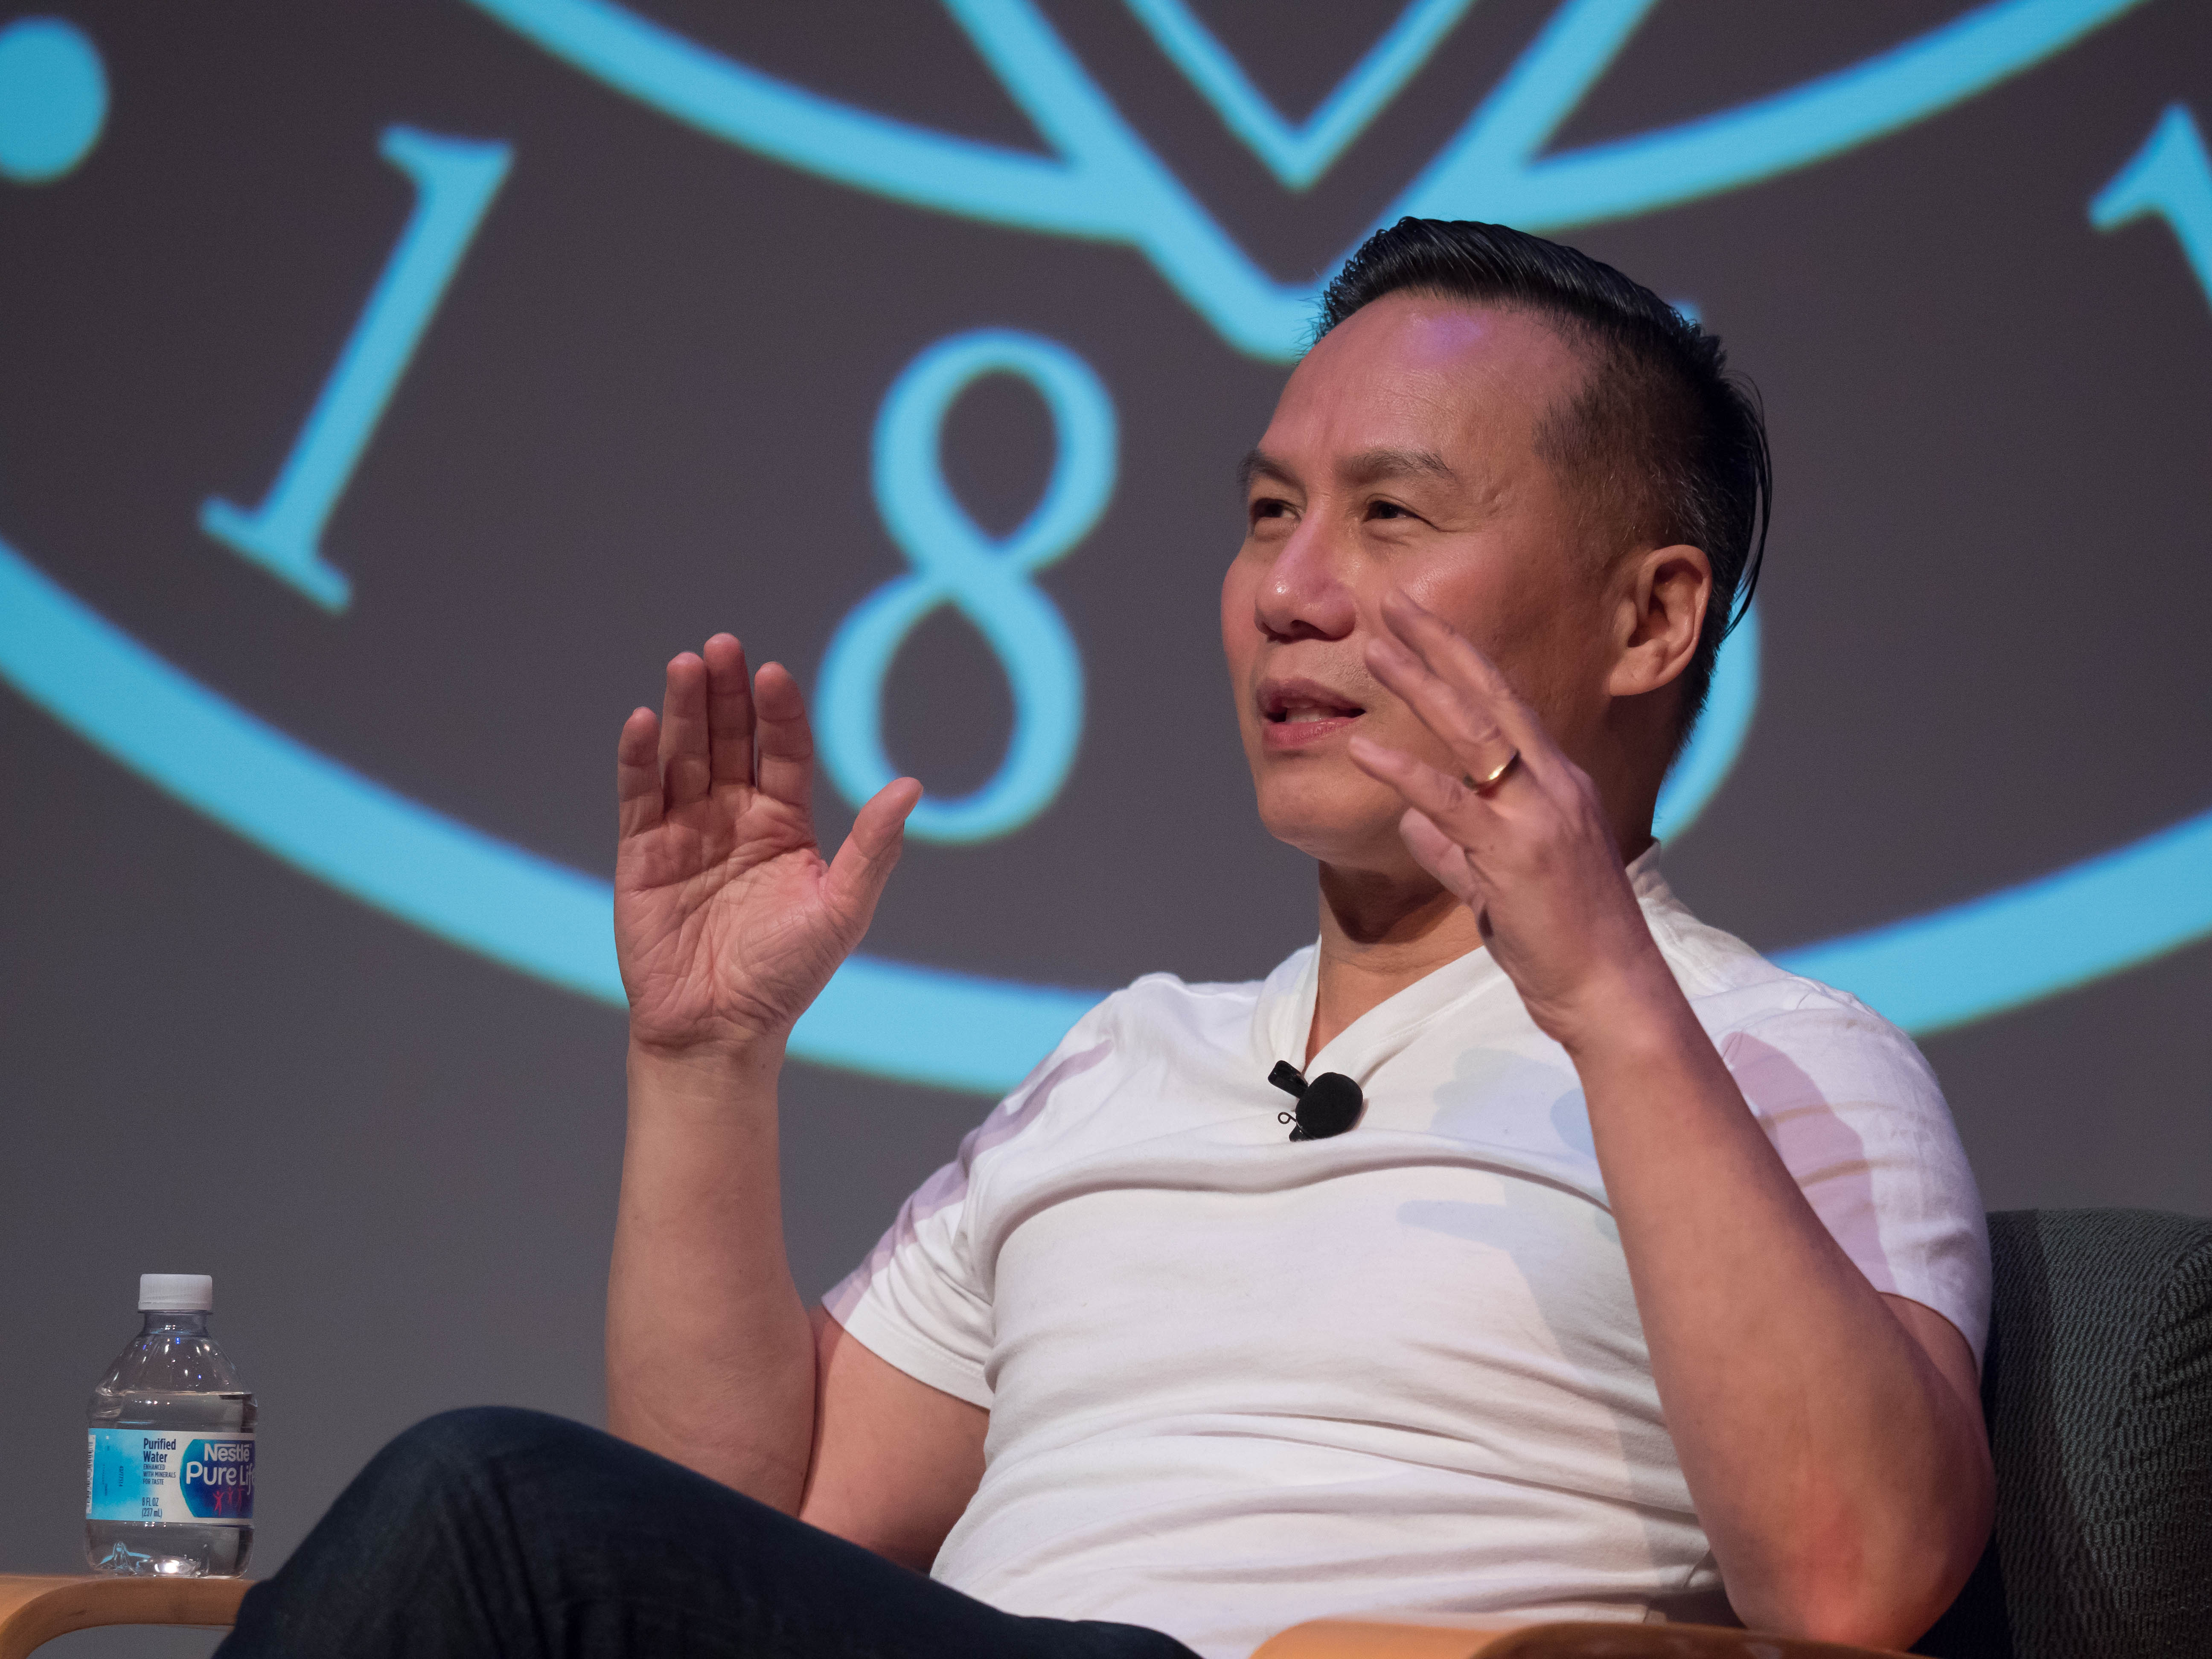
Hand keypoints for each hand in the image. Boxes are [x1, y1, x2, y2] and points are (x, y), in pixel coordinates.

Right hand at [615, 635, 920, 1060]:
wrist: (720, 1030)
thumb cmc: (786, 976)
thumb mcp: (842, 910)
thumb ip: (873, 848)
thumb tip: (911, 787)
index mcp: (785, 824)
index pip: (783, 750)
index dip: (778, 712)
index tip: (774, 675)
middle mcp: (734, 817)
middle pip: (729, 739)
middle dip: (725, 693)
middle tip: (723, 646)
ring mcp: (686, 831)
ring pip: (684, 756)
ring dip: (683, 710)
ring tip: (686, 665)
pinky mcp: (642, 853)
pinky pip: (639, 796)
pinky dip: (639, 759)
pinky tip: (644, 721)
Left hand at [1347, 591, 1671, 1048]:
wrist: (1611, 993)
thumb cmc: (1563, 944)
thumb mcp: (1503, 888)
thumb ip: (1459, 852)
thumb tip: (1414, 824)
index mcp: (1559, 788)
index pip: (1507, 706)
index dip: (1463, 661)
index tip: (1422, 625)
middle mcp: (1556, 787)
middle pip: (1493, 697)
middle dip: (1442, 645)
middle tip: (1396, 602)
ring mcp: (1539, 816)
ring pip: (1473, 734)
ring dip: (1421, 686)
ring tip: (1373, 650)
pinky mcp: (1516, 854)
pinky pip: (1452, 802)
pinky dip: (1405, 773)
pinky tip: (1363, 750)